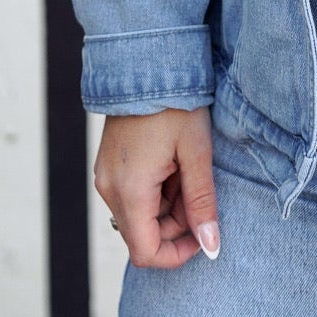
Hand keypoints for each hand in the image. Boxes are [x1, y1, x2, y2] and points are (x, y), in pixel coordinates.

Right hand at [94, 107, 220, 268]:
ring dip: (168, 205)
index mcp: (130, 190)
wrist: (146, 63)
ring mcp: (105, 176)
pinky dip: (156, 191)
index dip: (177, 254)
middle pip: (143, 233)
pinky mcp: (108, 164)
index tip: (203, 236)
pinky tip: (173, 162)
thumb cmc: (175, 104)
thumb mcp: (197, 153)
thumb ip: (202, 202)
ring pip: (139, 214)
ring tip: (188, 168)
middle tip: (200, 189)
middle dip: (176, 224)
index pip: (146, 252)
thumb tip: (211, 246)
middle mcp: (109, 188)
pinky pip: (132, 194)